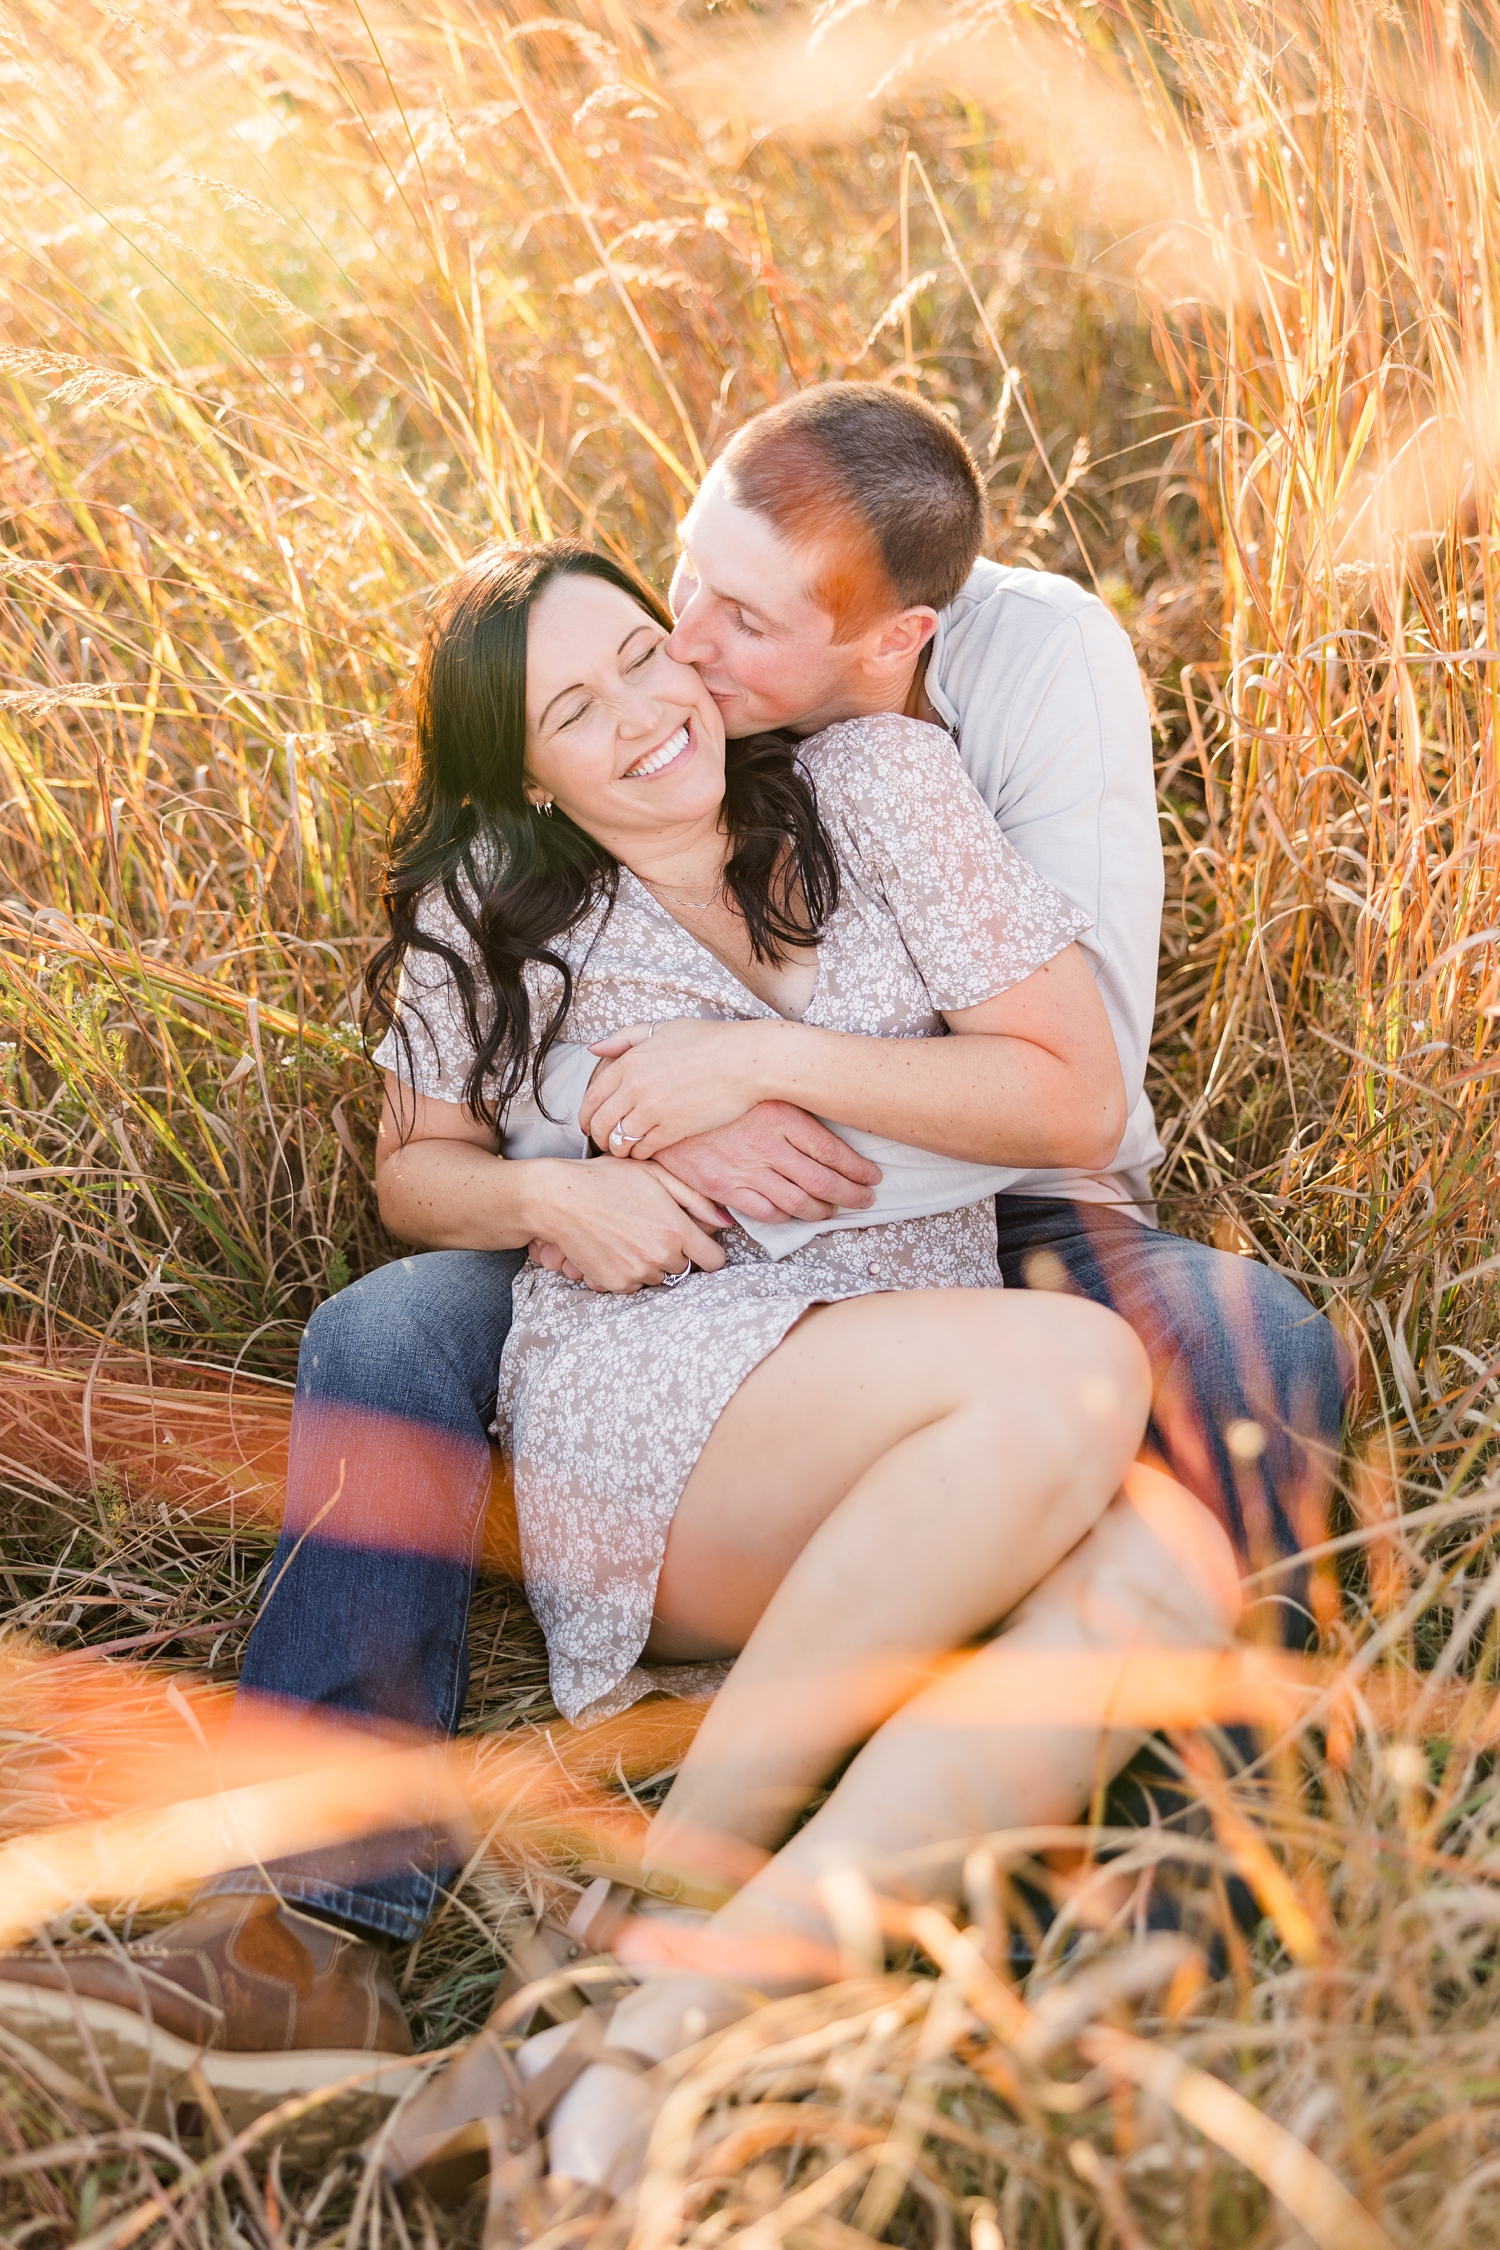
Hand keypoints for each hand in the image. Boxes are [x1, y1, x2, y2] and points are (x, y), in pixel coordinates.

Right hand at [527, 1157, 729, 1293]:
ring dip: (652, 1263)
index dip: (707, 1251)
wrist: (560, 1200)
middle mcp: (661, 1257)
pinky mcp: (616, 1284)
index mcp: (676, 1230)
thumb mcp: (655, 1175)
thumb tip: (725, 1222)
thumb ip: (695, 1199)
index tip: (697, 1243)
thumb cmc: (607, 1180)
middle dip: (676, 1253)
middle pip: (685, 1269)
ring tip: (630, 1236)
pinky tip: (615, 1248)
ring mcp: (638, 1273)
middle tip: (652, 1230)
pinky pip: (635, 1285)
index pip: (714, 1261)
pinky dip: (629, 1271)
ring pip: (659, 1277)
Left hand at [579, 1018, 779, 1160]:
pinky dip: (639, 1153)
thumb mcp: (662, 1029)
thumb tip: (595, 1049)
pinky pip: (643, 1149)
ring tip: (624, 1150)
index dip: (586, 1115)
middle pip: (600, 1122)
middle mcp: (635, 1086)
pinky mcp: (674, 1128)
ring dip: (618, 1148)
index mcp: (630, 1061)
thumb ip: (625, 1039)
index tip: (590, 1124)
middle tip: (604, 1141)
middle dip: (597, 1136)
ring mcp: (653, 1109)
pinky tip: (644, 1151)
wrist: (746, 1060)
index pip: (592, 1096)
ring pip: (618, 1139)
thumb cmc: (710, 1041)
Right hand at [654, 1102, 881, 1223]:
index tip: (872, 1176)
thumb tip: (820, 1133)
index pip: (832, 1149)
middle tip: (866, 1199)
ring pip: (800, 1201)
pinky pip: (767, 1211)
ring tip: (835, 1211)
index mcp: (780, 1114)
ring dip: (823, 1211)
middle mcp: (768, 1143)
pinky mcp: (725, 1186)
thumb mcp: (753, 1091)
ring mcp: (747, 1168)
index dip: (857, 1168)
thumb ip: (786, 1112)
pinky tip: (796, 1215)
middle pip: (824, 1180)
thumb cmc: (711, 1094)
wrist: (658, 1108)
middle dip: (851, 1194)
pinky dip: (787, 1217)